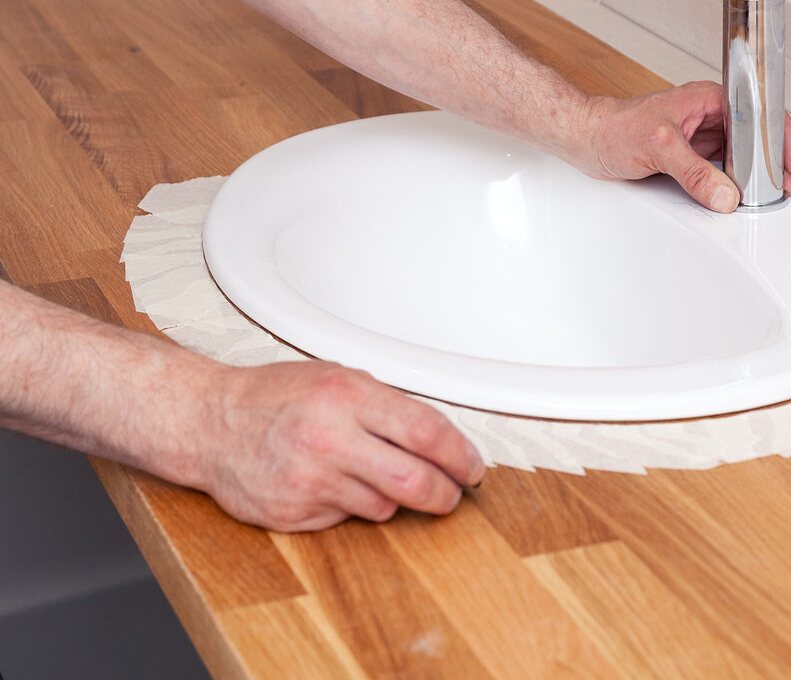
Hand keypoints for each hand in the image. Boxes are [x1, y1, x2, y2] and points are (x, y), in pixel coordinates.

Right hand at [199, 361, 484, 530]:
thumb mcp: (336, 378)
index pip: (428, 433)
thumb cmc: (276, 395)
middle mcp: (332, 439)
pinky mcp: (296, 513)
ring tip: (374, 473)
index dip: (461, 456)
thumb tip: (438, 437)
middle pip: (415, 481)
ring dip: (393, 496)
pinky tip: (332, 482)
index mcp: (349, 396)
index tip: (472, 467)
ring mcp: (313, 480)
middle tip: (453, 493)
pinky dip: (352, 505)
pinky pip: (347, 518)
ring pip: (384, 505)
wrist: (211, 422)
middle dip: (445, 493)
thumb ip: (385, 405)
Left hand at [580, 81, 790, 211]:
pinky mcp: (690, 157)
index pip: (758, 113)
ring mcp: (700, 137)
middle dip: (771, 162)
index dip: (780, 138)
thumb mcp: (660, 147)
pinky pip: (719, 170)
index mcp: (708, 98)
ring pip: (738, 156)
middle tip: (784, 186)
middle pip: (754, 138)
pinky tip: (736, 197)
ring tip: (765, 195)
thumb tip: (723, 194)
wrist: (586, 138)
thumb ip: (693, 172)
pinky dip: (730, 184)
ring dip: (751, 176)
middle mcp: (708, 116)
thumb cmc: (614, 127)